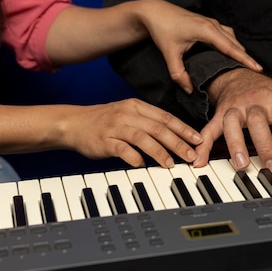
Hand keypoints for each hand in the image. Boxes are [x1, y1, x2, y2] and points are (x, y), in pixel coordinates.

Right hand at [61, 98, 202, 167]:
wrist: (74, 123)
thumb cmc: (105, 121)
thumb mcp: (128, 114)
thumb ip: (149, 122)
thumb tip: (176, 136)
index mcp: (137, 107)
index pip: (166, 117)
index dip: (184, 129)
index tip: (198, 140)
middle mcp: (128, 114)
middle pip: (158, 128)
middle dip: (178, 143)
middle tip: (191, 155)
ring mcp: (115, 127)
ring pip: (143, 138)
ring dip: (159, 152)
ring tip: (171, 164)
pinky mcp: (103, 140)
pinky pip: (121, 149)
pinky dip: (133, 157)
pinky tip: (141, 165)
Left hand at [138, 0, 261, 92]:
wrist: (155, 11)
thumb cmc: (162, 29)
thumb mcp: (169, 53)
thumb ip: (179, 73)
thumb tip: (190, 89)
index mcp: (206, 30)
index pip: (230, 48)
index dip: (245, 59)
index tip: (258, 68)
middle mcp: (212, 24)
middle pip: (235, 43)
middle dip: (247, 57)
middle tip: (258, 72)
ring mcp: (211, 22)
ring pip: (232, 37)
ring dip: (239, 50)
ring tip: (247, 65)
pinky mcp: (208, 22)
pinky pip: (226, 34)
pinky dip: (232, 44)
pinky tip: (232, 53)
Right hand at [193, 68, 271, 171]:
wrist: (239, 76)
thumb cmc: (266, 94)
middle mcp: (254, 103)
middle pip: (258, 122)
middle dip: (265, 145)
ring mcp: (235, 108)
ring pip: (232, 124)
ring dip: (236, 144)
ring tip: (241, 165)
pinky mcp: (219, 114)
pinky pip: (209, 129)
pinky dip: (203, 145)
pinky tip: (198, 161)